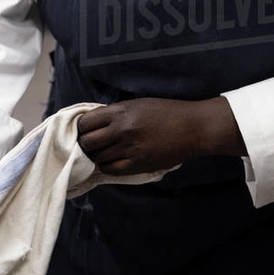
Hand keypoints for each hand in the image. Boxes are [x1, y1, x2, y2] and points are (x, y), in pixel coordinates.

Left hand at [77, 97, 243, 176]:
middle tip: (89, 145)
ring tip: (103, 153)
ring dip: (97, 156)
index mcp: (120, 111)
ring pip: (98, 158)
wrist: (193, 128)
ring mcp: (130, 148)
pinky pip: (112, 170)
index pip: (85, 123)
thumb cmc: (166, 112)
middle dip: (85, 144)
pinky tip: (112, 162)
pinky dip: (108, 167)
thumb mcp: (137, 104)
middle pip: (87, 142)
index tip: (83, 131)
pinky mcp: (139, 164)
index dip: (80, 129)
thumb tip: (92, 121)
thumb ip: (115, 113)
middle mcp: (122, 129)